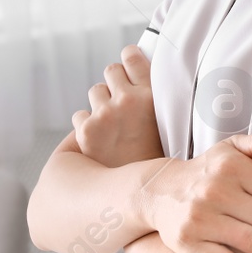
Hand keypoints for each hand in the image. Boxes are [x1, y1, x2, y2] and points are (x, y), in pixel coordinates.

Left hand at [73, 45, 163, 168]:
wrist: (144, 196)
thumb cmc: (159, 162)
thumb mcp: (172, 126)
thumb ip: (159, 102)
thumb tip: (145, 83)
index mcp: (153, 97)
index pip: (132, 57)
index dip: (129, 56)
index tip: (128, 59)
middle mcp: (128, 101)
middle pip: (111, 70)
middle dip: (114, 82)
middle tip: (120, 99)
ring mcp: (105, 115)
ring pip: (95, 92)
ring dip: (100, 103)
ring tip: (112, 123)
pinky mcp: (86, 131)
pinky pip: (79, 116)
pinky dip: (86, 125)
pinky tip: (99, 139)